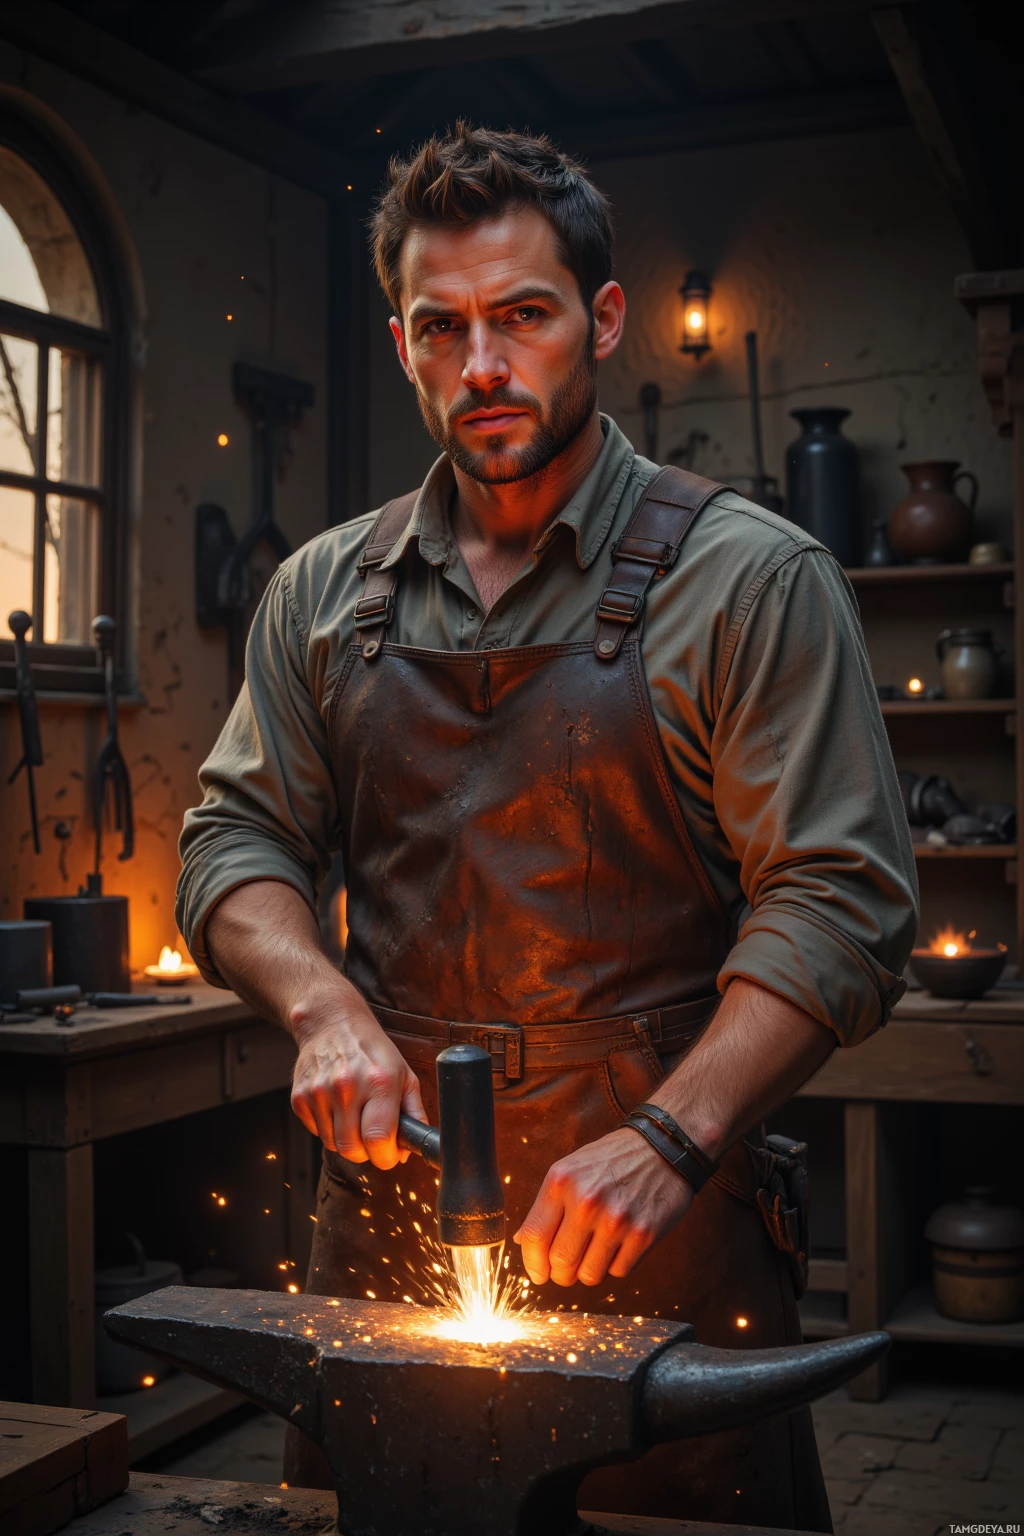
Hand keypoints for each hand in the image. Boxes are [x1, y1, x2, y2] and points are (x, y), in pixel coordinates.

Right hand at [289, 996, 426, 1170]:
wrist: (331, 1022)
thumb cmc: (371, 1050)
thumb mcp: (404, 1074)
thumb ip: (414, 1113)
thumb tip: (412, 1148)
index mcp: (379, 1082)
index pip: (378, 1140)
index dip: (387, 1157)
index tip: (390, 1153)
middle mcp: (347, 1086)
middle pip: (353, 1150)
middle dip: (367, 1152)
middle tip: (372, 1135)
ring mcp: (320, 1092)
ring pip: (334, 1145)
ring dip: (347, 1139)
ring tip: (354, 1113)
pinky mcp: (299, 1097)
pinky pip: (317, 1133)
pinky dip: (328, 1128)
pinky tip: (336, 1106)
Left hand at [513, 1127, 693, 1287]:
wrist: (663, 1146)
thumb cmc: (612, 1160)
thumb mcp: (571, 1169)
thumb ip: (545, 1206)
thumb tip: (521, 1242)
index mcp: (561, 1181)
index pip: (534, 1238)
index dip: (532, 1264)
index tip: (539, 1273)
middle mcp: (586, 1200)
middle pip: (560, 1263)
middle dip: (560, 1273)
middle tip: (567, 1268)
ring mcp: (616, 1219)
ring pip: (588, 1275)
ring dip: (588, 1270)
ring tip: (596, 1251)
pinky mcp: (643, 1234)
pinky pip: (618, 1272)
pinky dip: (616, 1264)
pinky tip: (620, 1243)